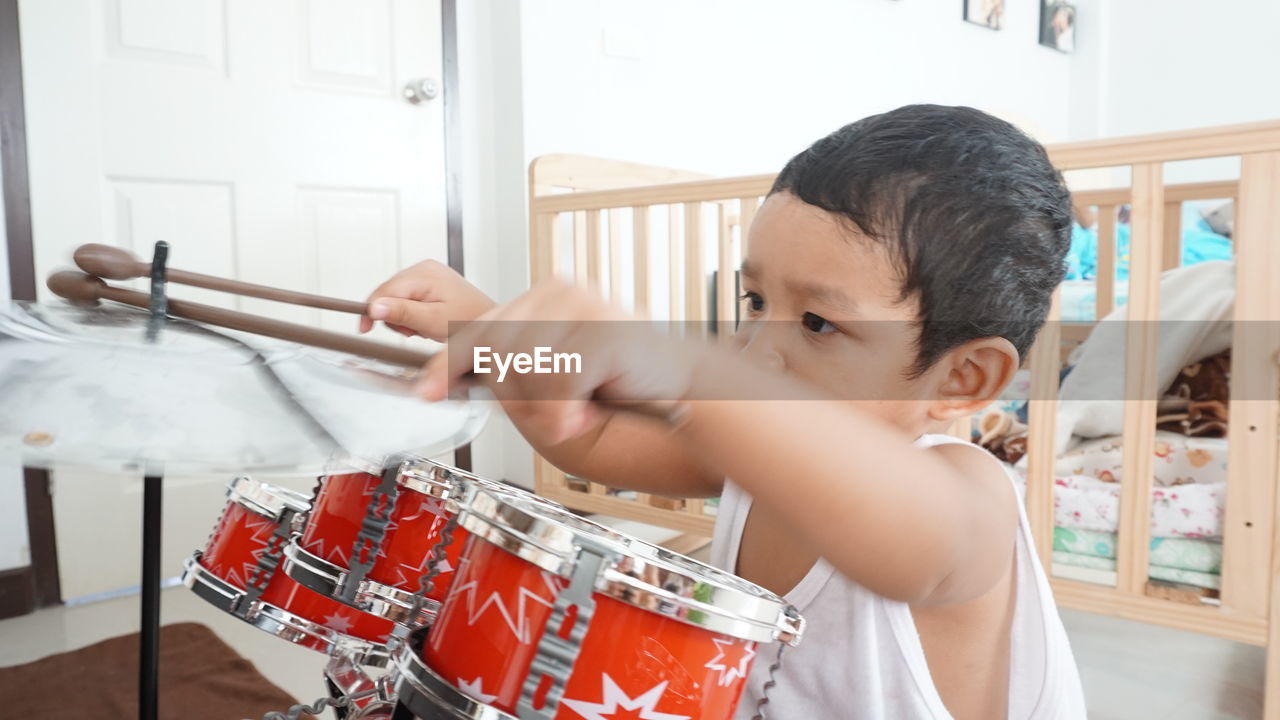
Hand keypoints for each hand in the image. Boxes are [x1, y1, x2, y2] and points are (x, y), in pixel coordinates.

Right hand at [358, 259, 495, 340]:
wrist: (488, 325)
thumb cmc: (468, 322)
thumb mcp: (432, 321)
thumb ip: (403, 313)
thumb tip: (375, 307)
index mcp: (425, 273)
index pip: (385, 290)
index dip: (372, 311)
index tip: (366, 329)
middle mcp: (425, 268)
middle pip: (388, 293)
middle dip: (395, 316)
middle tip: (414, 331)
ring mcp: (427, 274)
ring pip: (395, 297)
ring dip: (404, 317)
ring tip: (424, 327)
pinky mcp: (429, 283)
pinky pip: (406, 298)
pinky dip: (411, 314)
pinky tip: (425, 321)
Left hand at [417, 280, 702, 444]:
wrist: (684, 386)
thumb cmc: (620, 381)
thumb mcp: (556, 371)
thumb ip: (515, 367)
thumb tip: (464, 376)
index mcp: (544, 295)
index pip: (480, 327)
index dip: (449, 362)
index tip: (426, 391)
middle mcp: (558, 291)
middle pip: (495, 349)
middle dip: (515, 394)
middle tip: (550, 414)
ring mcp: (581, 305)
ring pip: (525, 369)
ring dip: (548, 406)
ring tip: (578, 410)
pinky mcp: (601, 330)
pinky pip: (558, 382)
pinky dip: (565, 410)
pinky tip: (585, 414)